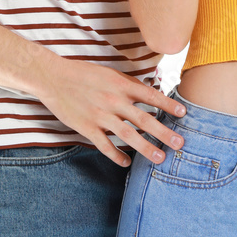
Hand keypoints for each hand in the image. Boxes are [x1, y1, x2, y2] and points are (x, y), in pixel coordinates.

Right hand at [35, 54, 186, 166]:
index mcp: (121, 85)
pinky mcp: (87, 128)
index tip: (184, 114)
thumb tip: (149, 92)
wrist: (53, 77)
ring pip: (128, 136)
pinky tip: (126, 163)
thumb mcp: (110, 73)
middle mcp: (114, 101)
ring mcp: (100, 116)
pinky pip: (105, 145)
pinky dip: (116, 156)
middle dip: (164, 133)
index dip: (168, 105)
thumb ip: (129, 84)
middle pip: (144, 120)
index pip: (151, 96)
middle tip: (180, 144)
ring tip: (160, 159)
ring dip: (146, 148)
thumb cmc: (83, 73)